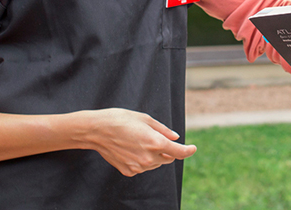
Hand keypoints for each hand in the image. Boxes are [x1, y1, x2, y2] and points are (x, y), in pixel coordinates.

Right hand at [75, 108, 196, 176]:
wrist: (97, 130)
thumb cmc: (121, 120)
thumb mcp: (145, 119)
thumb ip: (163, 130)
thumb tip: (175, 138)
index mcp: (155, 142)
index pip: (179, 152)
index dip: (188, 150)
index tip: (193, 148)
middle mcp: (148, 157)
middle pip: (168, 159)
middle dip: (167, 150)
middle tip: (156, 138)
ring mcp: (138, 167)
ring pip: (155, 164)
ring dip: (155, 156)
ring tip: (139, 141)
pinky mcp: (129, 171)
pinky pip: (142, 167)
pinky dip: (142, 160)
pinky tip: (131, 149)